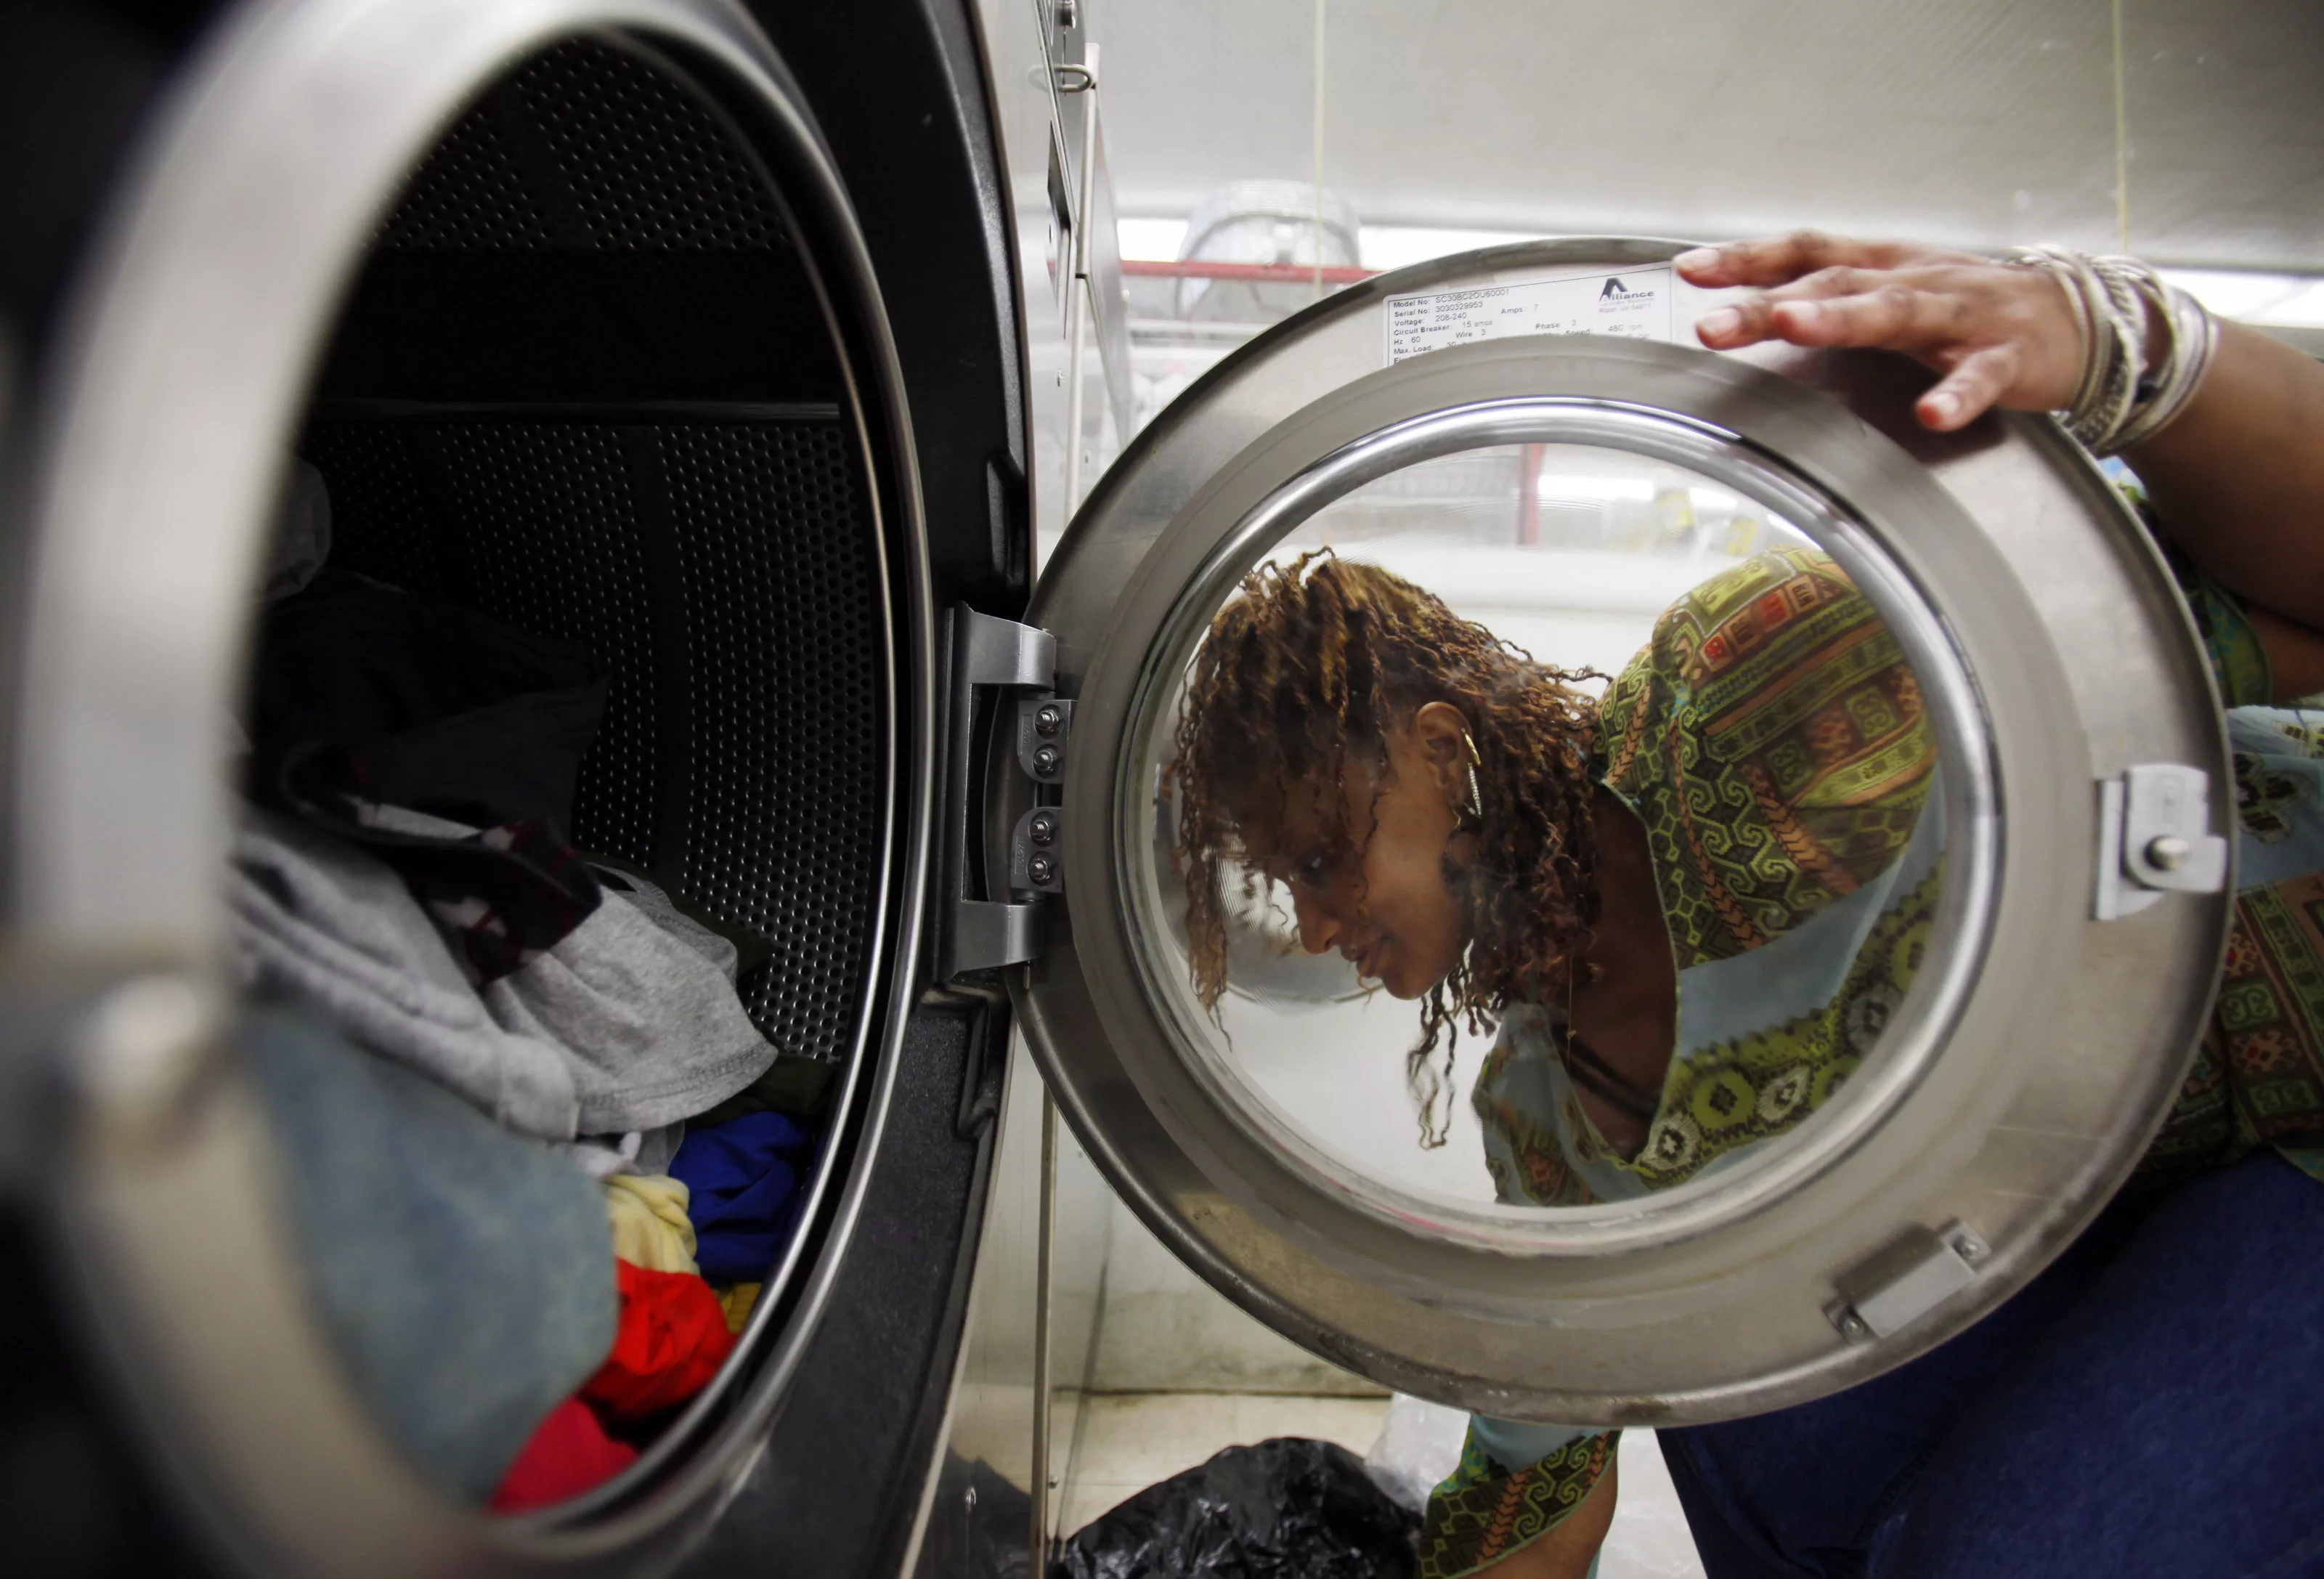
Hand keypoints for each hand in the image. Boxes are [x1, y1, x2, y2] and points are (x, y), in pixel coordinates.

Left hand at [1675, 232, 2086, 432]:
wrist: (2077, 320)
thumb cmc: (1968, 309)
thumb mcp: (1893, 293)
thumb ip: (1829, 301)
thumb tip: (1748, 314)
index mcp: (1883, 266)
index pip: (1806, 252)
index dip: (1749, 257)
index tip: (1693, 269)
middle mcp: (1915, 281)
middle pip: (1834, 284)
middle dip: (1769, 303)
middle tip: (1713, 325)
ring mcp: (1963, 315)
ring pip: (1898, 312)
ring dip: (1843, 319)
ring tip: (1794, 327)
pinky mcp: (2009, 356)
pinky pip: (1980, 374)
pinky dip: (1957, 393)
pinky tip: (1932, 413)